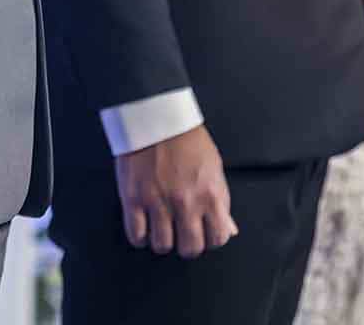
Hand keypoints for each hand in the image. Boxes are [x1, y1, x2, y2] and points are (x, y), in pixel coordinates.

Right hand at [115, 125, 236, 258]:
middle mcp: (186, 202)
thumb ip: (221, 200)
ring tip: (161, 227)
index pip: (217, 238)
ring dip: (163, 240)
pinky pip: (136, 235)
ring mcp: (158, 201)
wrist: (155, 115)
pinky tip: (143, 226)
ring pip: (162, 245)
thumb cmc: (186, 137)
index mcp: (210, 193)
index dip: (210, 238)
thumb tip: (229, 229)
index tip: (203, 232)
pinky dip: (140, 236)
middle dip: (187, 243)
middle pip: (190, 248)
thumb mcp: (213, 165)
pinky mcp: (133, 198)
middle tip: (181, 231)